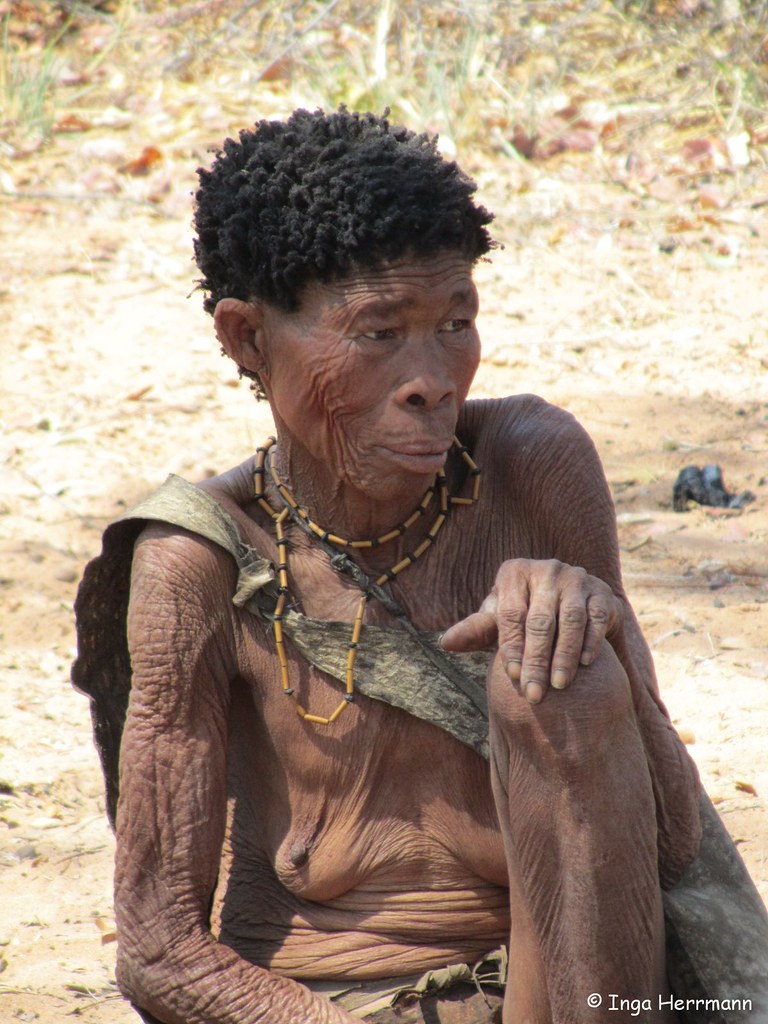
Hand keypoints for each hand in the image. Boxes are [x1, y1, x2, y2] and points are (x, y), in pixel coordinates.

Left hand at [440, 558, 621, 702]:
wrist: (569, 603)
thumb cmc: (524, 614)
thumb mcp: (498, 620)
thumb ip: (474, 631)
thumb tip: (445, 643)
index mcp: (515, 572)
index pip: (511, 613)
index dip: (511, 646)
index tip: (512, 676)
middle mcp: (547, 569)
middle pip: (540, 619)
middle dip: (537, 660)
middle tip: (533, 693)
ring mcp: (577, 578)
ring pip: (571, 619)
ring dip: (565, 655)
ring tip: (559, 685)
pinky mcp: (602, 591)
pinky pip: (597, 618)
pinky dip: (590, 641)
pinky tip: (585, 665)